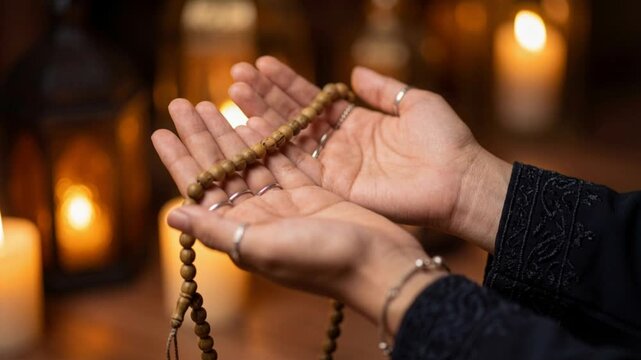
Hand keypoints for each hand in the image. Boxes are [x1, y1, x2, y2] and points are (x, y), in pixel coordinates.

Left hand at [151, 99, 445, 333]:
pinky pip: (284, 161)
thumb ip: (218, 230)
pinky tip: (254, 118)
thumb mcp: (264, 248)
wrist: (381, 266)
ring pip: (252, 161)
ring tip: (211, 104)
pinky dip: (269, 140)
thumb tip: (170, 215)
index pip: (203, 189)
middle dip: (203, 136)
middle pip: (224, 169)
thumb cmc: (325, 263)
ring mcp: (288, 204)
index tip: (160, 130)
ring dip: (231, 132)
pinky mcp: (314, 193)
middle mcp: (262, 216)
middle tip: (183, 103)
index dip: (181, 159)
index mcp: (244, 231)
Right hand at [229, 56, 511, 251]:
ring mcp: (335, 167)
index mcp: (357, 124)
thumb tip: (355, 73)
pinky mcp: (336, 188)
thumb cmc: (446, 141)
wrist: (460, 180)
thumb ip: (383, 90)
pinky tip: (251, 127)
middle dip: (266, 96)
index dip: (288, 83)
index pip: (313, 100)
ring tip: (237, 91)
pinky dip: (276, 147)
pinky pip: (300, 165)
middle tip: (238, 75)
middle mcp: (340, 145)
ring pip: (291, 138)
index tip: (262, 64)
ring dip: (263, 116)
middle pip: (295, 117)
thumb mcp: (415, 103)